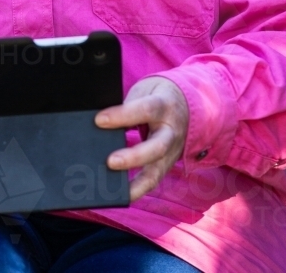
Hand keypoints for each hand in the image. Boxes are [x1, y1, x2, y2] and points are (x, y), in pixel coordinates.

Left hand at [95, 76, 188, 200]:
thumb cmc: (157, 96)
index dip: (122, 115)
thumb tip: (102, 123)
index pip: (145, 110)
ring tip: (112, 190)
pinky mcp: (166, 165)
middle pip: (157, 147)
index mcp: (164, 105)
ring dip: (135, 182)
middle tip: (110, 161)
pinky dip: (137, 190)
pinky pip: (153, 180)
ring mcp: (171, 152)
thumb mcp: (145, 90)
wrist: (186, 105)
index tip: (99, 120)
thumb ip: (128, 104)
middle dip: (133, 157)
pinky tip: (120, 196)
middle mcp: (171, 131)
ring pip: (157, 170)